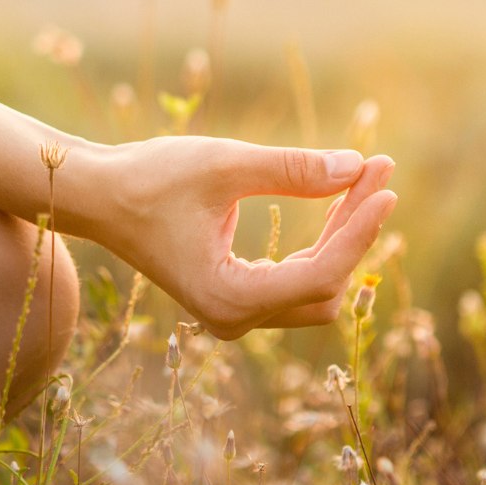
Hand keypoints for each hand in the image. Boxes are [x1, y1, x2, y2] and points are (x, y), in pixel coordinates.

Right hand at [65, 137, 397, 339]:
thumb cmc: (150, 179)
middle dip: (356, 228)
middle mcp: (234, 319)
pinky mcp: (236, 298)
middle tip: (377, 167)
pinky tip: (338, 199)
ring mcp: (235, 314)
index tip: (386, 183)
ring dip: (343, 236)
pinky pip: (298, 279)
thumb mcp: (223, 165)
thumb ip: (291, 169)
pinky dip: (322, 242)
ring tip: (363, 177)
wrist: (99, 198)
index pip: (320, 274)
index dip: (360, 230)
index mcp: (228, 298)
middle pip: (326, 284)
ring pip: (316, 284)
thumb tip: (357, 166)